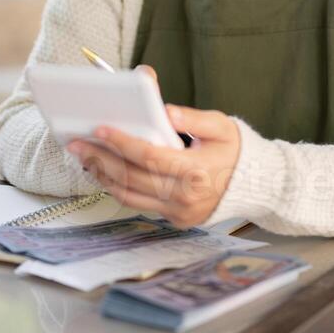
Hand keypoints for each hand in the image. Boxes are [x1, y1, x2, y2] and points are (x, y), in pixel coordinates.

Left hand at [66, 67, 241, 228]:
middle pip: (132, 178)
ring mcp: (179, 213)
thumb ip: (193, 118)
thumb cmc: (236, 150)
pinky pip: (139, 204)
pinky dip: (119, 188)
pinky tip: (106, 172)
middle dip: (101, 158)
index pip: (149, 157)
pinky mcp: (175, 220)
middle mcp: (185, 198)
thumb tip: (165, 111)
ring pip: (130, 196)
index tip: (99, 129)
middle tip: (77, 143)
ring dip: (103, 176)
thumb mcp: (221, 125)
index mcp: (197, 172)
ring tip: (85, 157)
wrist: (256, 184)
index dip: (122, 143)